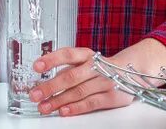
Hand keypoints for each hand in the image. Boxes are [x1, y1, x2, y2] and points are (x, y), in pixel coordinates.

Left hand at [27, 38, 165, 116]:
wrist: (131, 72)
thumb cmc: (100, 68)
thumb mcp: (84, 62)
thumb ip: (66, 70)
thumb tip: (41, 82)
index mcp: (86, 55)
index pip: (67, 54)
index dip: (51, 59)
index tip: (36, 66)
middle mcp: (96, 66)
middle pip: (71, 76)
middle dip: (50, 86)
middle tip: (35, 94)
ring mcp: (105, 81)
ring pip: (79, 91)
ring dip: (59, 100)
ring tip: (44, 107)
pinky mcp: (112, 96)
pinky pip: (92, 103)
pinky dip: (76, 108)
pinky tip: (64, 111)